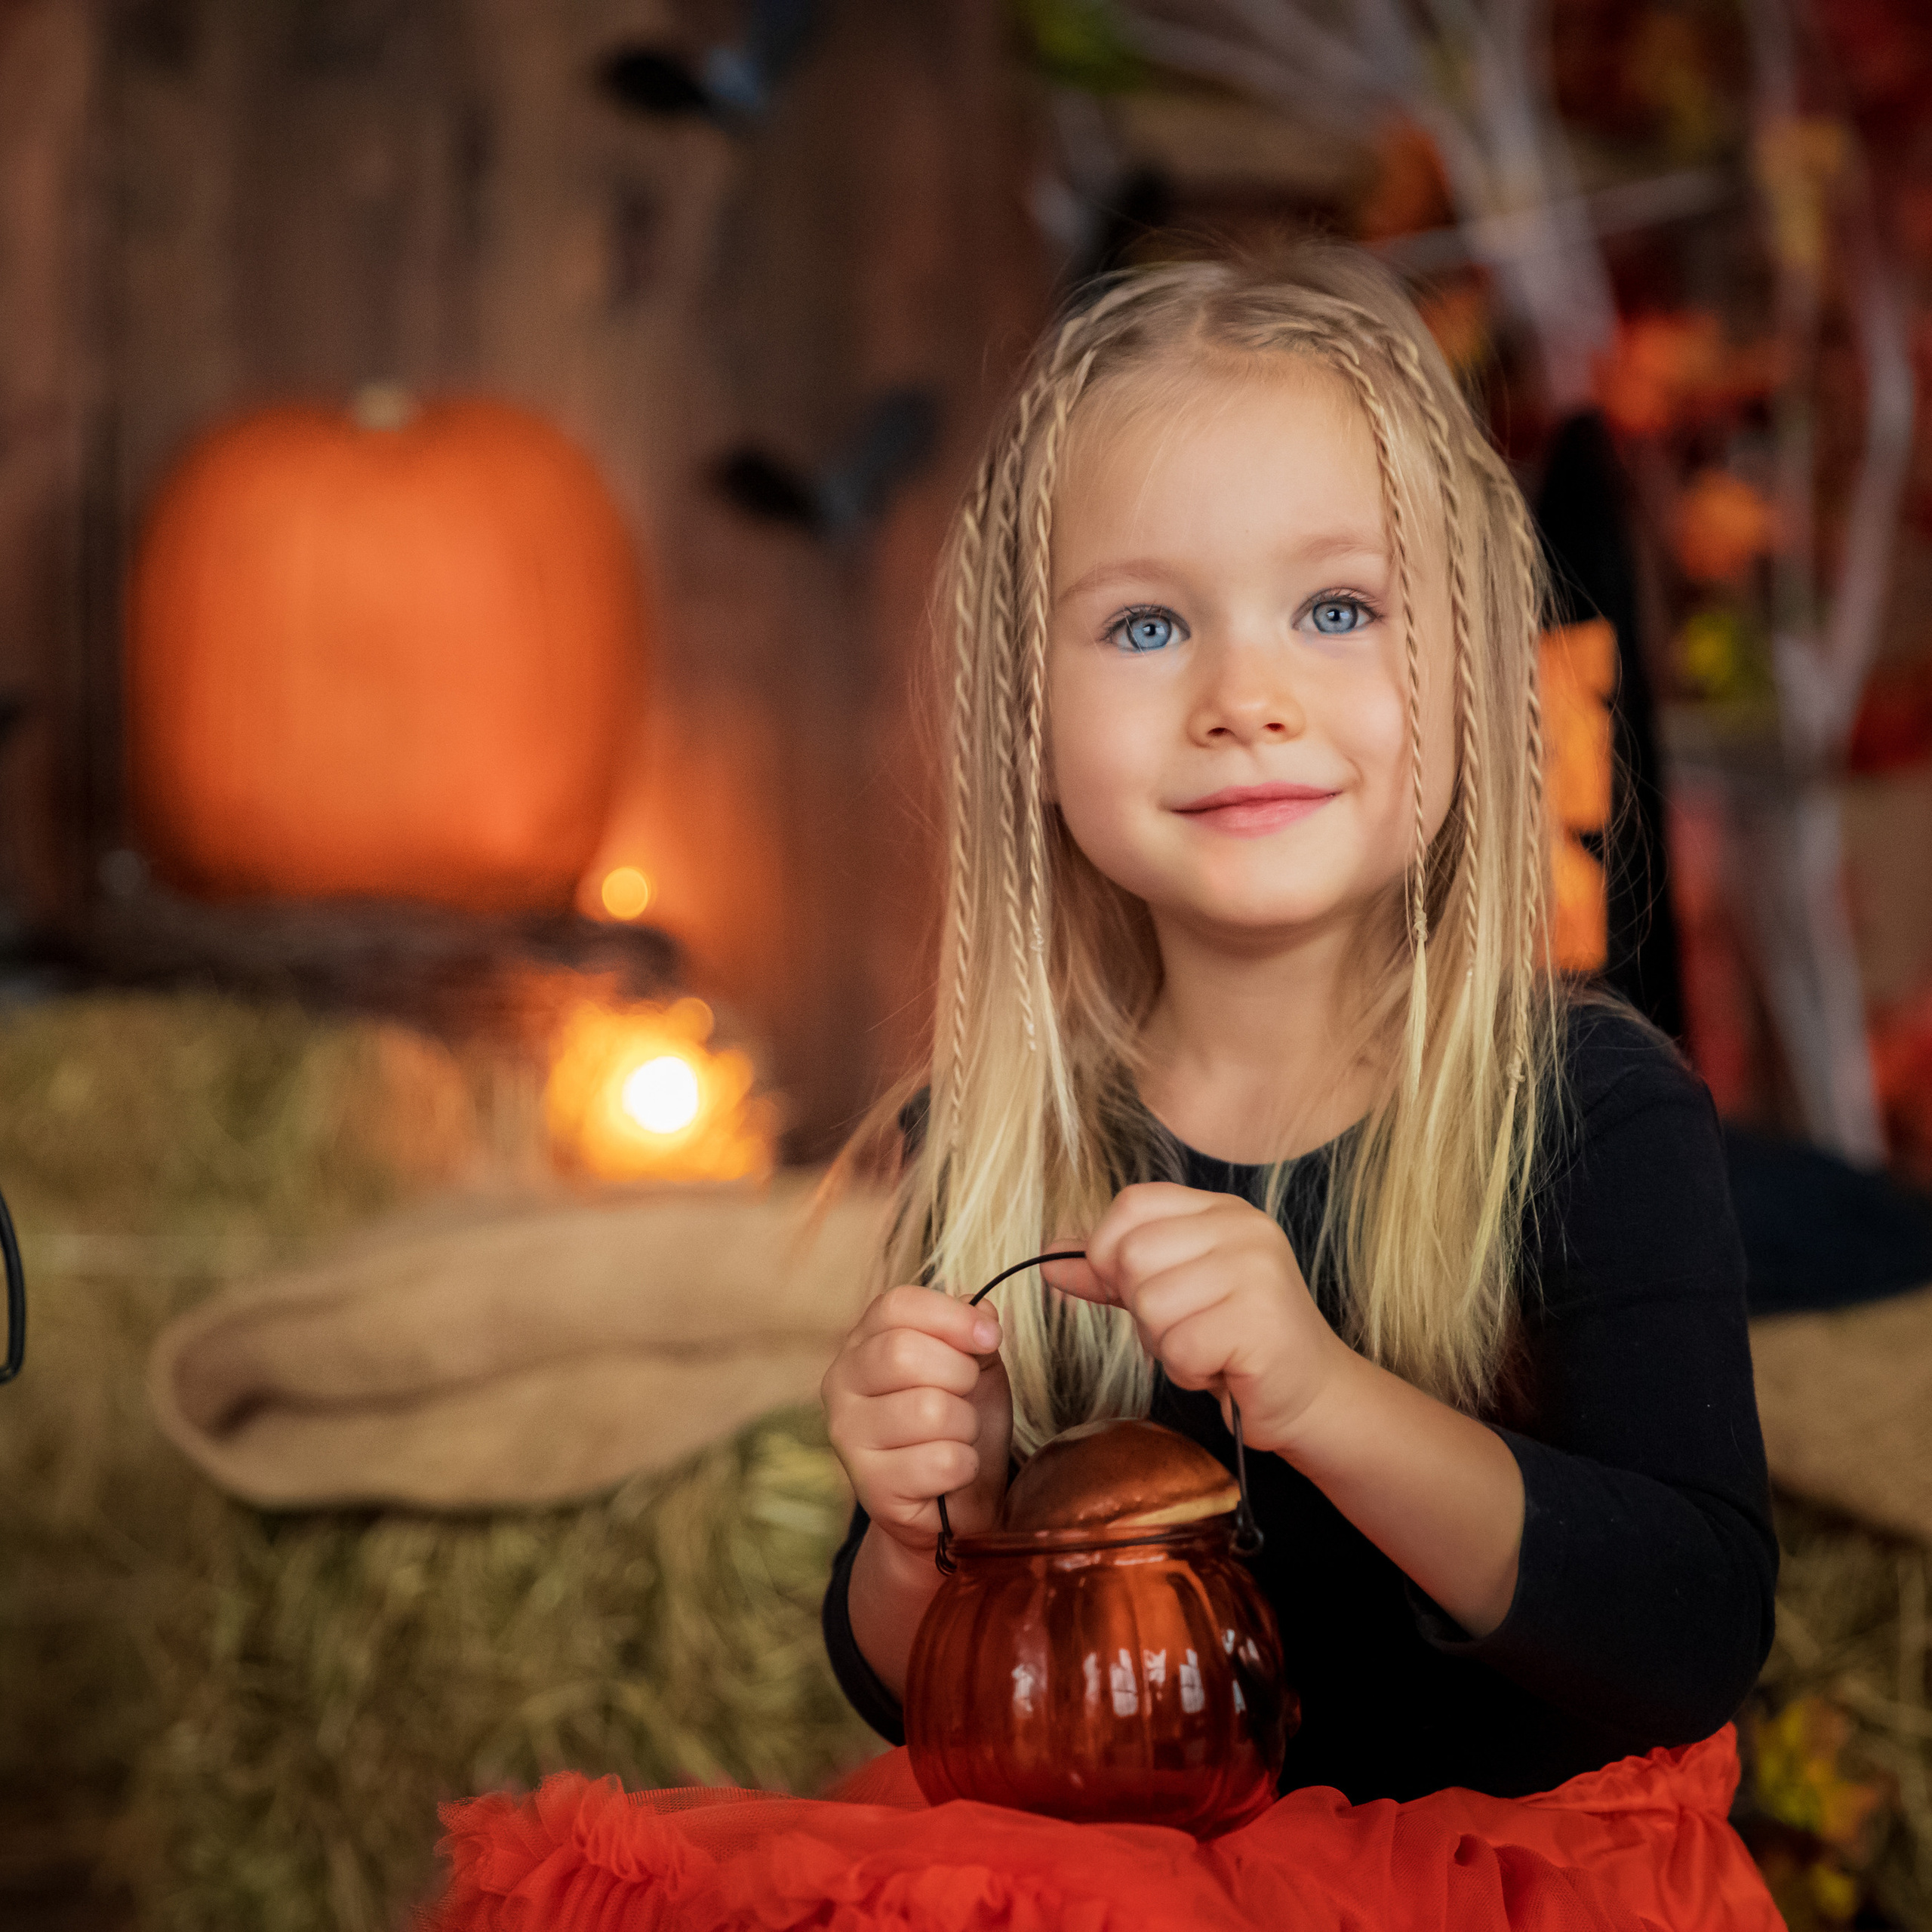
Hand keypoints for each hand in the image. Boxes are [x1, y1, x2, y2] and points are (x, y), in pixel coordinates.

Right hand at [822, 1285, 1012, 1554]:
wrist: (954, 1505)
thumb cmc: (960, 1423)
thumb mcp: (975, 1365)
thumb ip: (973, 1331)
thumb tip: (980, 1312)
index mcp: (863, 1342)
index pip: (897, 1305)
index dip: (951, 1316)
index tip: (989, 1339)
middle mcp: (841, 1383)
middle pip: (904, 1353)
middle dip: (960, 1374)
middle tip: (968, 1395)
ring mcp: (848, 1436)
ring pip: (929, 1410)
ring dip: (966, 1425)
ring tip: (958, 1435)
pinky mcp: (870, 1486)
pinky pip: (941, 1461)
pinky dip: (966, 1465)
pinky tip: (952, 1471)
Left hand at [1041, 1183, 1346, 1454]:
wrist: (1313, 1394)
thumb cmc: (1236, 1341)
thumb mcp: (1170, 1293)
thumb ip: (1112, 1273)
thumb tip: (1049, 1258)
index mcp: (1220, 1209)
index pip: (1131, 1205)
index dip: (1109, 1252)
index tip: (1131, 1289)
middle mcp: (1243, 1228)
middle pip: (1132, 1256)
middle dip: (1142, 1310)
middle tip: (1186, 1329)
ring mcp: (1257, 1270)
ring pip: (1151, 1305)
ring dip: (1166, 1346)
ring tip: (1208, 1348)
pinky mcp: (1261, 1321)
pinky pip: (1179, 1348)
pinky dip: (1190, 1371)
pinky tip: (1223, 1369)